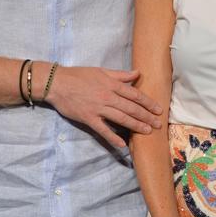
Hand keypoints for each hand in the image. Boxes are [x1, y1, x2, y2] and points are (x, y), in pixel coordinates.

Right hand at [45, 66, 162, 148]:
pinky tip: (122, 144)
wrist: (57, 83)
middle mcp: (107, 97)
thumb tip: (137, 73)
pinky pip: (103, 130)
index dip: (148, 103)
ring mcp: (98, 108)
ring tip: (147, 131)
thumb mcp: (101, 71)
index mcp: (111, 84)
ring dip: (136, 126)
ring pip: (121, 118)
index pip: (134, 94)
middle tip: (158, 124)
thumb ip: (120, 75)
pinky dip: (112, 137)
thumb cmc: (79, 75)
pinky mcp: (88, 118)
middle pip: (131, 108)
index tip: (158, 109)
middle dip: (146, 116)